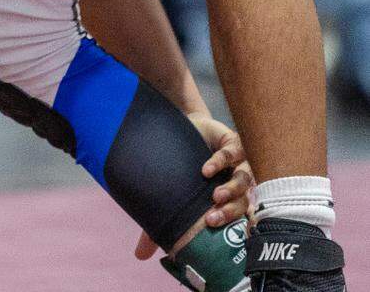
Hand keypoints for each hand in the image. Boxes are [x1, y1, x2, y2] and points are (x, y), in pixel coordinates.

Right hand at [133, 112, 253, 260]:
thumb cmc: (177, 165)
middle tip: (211, 219)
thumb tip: (140, 255)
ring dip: (231, 190)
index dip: (234, 226)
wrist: (178, 128)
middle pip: (243, 200)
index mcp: (228, 197)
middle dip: (229, 213)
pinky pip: (233, 153)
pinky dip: (221, 162)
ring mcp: (237, 161)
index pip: (239, 216)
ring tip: (214, 196)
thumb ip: (158, 225)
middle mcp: (236, 180)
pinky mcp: (232, 141)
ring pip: (244, 179)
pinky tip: (206, 169)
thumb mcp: (166, 198)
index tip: (221, 234)